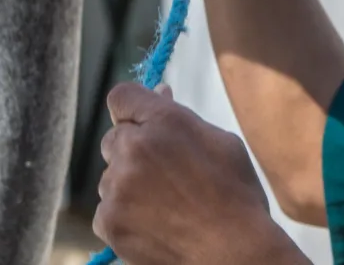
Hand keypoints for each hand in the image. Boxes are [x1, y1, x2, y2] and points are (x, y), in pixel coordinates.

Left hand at [93, 83, 301, 264]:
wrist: (232, 253)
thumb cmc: (236, 198)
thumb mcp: (222, 144)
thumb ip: (183, 118)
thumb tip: (160, 94)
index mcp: (164, 123)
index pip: (122, 97)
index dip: (132, 110)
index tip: (144, 124)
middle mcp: (132, 149)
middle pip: (115, 139)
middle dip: (133, 151)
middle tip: (164, 174)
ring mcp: (116, 187)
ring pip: (111, 177)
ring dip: (128, 185)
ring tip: (165, 206)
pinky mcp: (108, 221)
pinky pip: (107, 210)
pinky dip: (124, 216)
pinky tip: (153, 225)